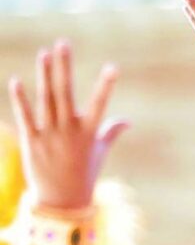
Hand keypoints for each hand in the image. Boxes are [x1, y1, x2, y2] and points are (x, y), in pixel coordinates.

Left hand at [8, 42, 125, 209]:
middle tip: (63, 43)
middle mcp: (69, 132)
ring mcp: (49, 136)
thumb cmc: (84, 174)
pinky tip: (17, 81)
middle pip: (66, 93)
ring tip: (44, 53)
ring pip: (46, 100)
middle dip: (65, 67)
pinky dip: (20, 99)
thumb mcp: (99, 153)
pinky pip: (25, 117)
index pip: (100, 105)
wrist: (61, 201)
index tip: (114, 67)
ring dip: (45, 75)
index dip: (106, 86)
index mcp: (89, 134)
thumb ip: (110, 133)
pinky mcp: (31, 142)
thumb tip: (126, 121)